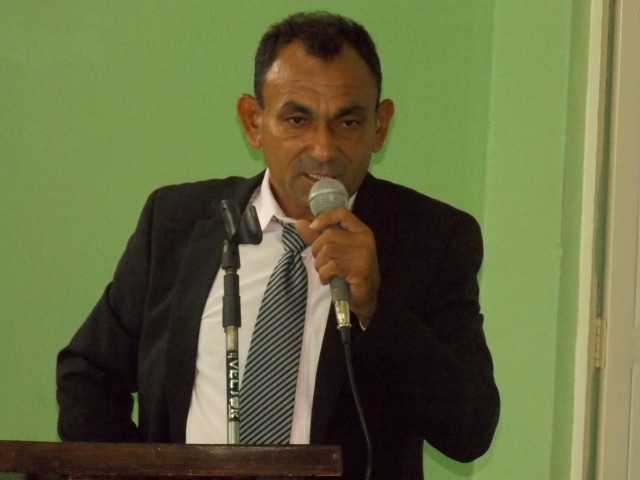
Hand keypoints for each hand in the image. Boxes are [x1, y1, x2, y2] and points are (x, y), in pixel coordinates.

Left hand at [296, 209, 379, 327]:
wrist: (366, 296)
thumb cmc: (349, 272)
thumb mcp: (334, 252)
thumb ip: (317, 237)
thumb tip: (299, 223)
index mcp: (361, 231)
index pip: (342, 214)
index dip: (325, 217)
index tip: (313, 227)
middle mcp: (364, 240)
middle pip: (329, 235)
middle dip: (317, 250)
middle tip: (320, 262)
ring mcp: (363, 255)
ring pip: (328, 251)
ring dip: (319, 264)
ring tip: (324, 272)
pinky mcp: (358, 270)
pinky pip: (331, 266)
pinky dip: (323, 275)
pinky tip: (327, 280)